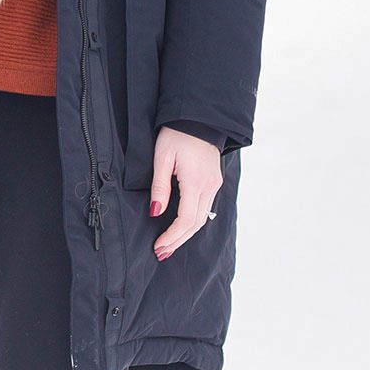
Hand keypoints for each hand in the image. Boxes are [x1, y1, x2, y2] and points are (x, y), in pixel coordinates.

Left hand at [149, 128, 223, 259]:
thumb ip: (159, 187)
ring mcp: (214, 184)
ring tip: (168, 244)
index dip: (172, 236)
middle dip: (178, 241)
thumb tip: (155, 212)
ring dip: (185, 234)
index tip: (158, 246)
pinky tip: (181, 227)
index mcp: (196, 181)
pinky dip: (192, 221)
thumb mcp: (162, 157)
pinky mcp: (214, 181)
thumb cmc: (177, 133)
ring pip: (202, 218)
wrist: (199, 117)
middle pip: (196, 224)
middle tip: (161, 252)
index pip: (186, 220)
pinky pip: (205, 207)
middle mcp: (209, 186)